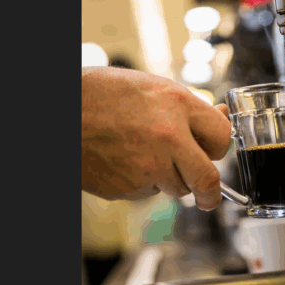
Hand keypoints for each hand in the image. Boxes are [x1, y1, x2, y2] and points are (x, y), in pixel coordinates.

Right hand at [82, 67, 231, 210]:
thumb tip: (222, 116)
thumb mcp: (154, 87)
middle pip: (206, 179)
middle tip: (209, 197)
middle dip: (211, 193)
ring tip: (145, 153)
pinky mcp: (128, 188)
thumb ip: (190, 107)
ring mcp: (148, 166)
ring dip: (170, 178)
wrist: (63, 111)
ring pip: (176, 187)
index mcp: (178, 105)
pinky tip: (125, 159)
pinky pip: (147, 191)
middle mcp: (168, 138)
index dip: (218, 146)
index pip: (221, 137)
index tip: (214, 152)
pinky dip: (142, 181)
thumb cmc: (104, 93)